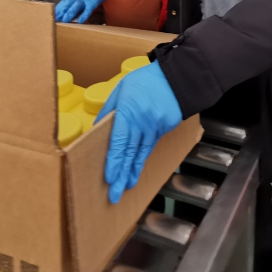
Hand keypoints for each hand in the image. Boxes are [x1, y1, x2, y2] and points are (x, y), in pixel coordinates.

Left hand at [55, 0, 108, 22]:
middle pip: (67, 5)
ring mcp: (84, 1)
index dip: (57, 10)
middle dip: (61, 13)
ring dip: (70, 14)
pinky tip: (80, 21)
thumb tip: (60, 11)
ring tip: (65, 20)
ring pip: (75, 7)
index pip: (62, 4)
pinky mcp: (91, 3)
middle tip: (55, 19)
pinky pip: (87, 10)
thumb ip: (69, 1)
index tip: (52, 16)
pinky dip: (84, 16)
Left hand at [95, 61, 181, 203]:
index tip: (109, 178)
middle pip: (130, 153)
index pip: (119, 142)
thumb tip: (97, 129)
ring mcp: (156, 126)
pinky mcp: (166, 127)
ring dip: (133, 171)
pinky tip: (137, 168)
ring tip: (126, 186)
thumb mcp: (121, 90)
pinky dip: (143, 157)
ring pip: (142, 152)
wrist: (174, 76)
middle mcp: (142, 122)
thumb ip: (109, 110)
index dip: (114, 162)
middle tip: (115, 194)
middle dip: (121, 175)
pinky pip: (152, 144)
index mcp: (128, 112)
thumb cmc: (144, 81)